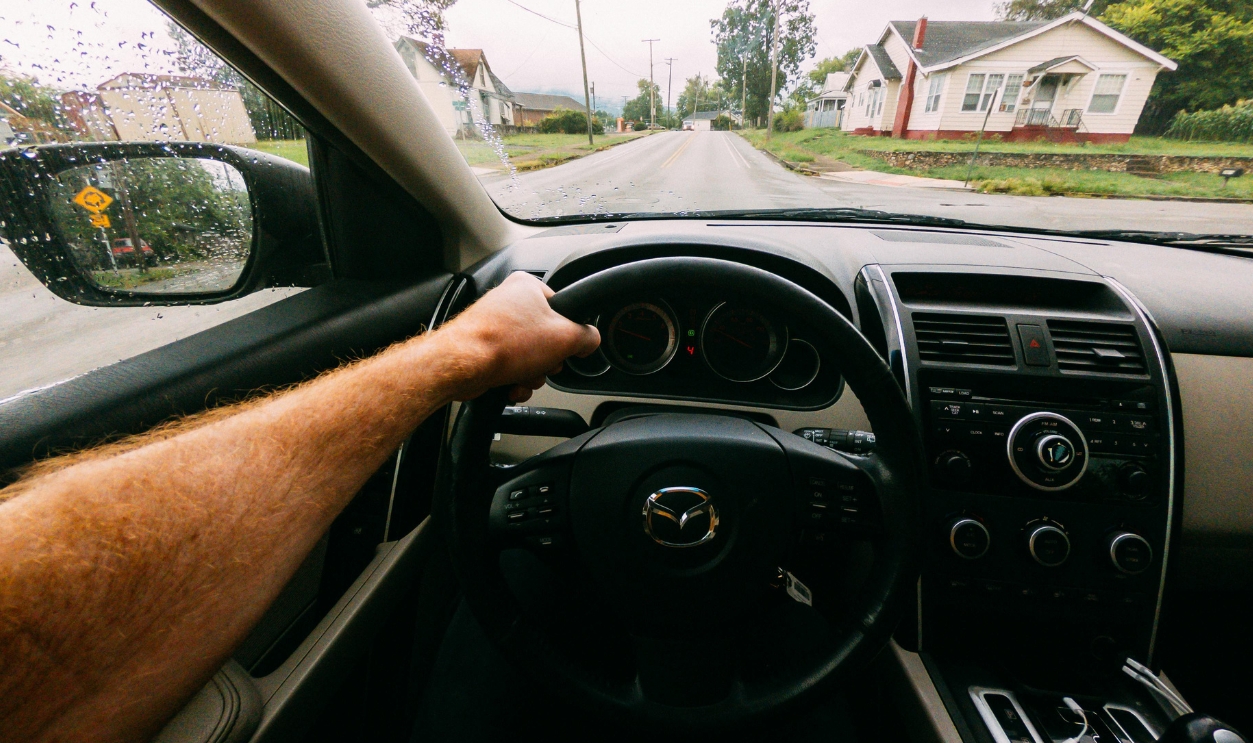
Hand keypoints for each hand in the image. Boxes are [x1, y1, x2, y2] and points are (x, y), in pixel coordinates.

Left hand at [431, 272, 599, 401]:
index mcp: (527, 287)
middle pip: (547, 336)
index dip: (569, 333)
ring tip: (523, 376)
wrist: (462, 366)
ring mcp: (494, 325)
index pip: (564, 309)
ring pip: (530, 355)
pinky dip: (515, 380)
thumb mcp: (565, 337)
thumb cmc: (503, 344)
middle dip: (548, 360)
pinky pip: (512, 366)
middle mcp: (509, 302)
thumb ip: (588, 336)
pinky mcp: (484, 348)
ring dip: (532, 374)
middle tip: (544, 364)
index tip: (567, 347)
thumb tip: (590, 341)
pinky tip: (511, 385)